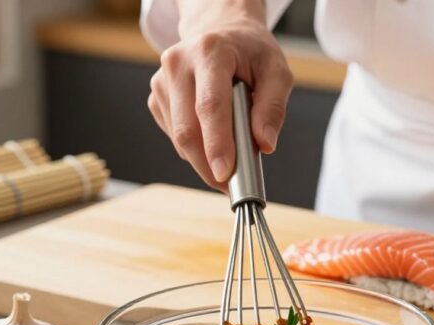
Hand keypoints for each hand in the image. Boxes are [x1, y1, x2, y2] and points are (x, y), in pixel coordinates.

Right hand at [147, 6, 292, 189]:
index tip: (225, 173)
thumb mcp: (276, 71)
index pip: (210, 106)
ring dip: (204, 158)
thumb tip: (264, 144)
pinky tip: (212, 135)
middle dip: (208, 164)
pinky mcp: (157, 98)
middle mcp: (178, 63)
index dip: (217, 144)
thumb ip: (273, 107)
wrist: (220, 31)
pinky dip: (195, 148)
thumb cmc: (250, 52)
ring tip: (230, 153)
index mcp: (210, 51)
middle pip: (188, 129)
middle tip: (230, 184)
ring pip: (180, 138)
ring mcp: (162, 81)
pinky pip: (175, 137)